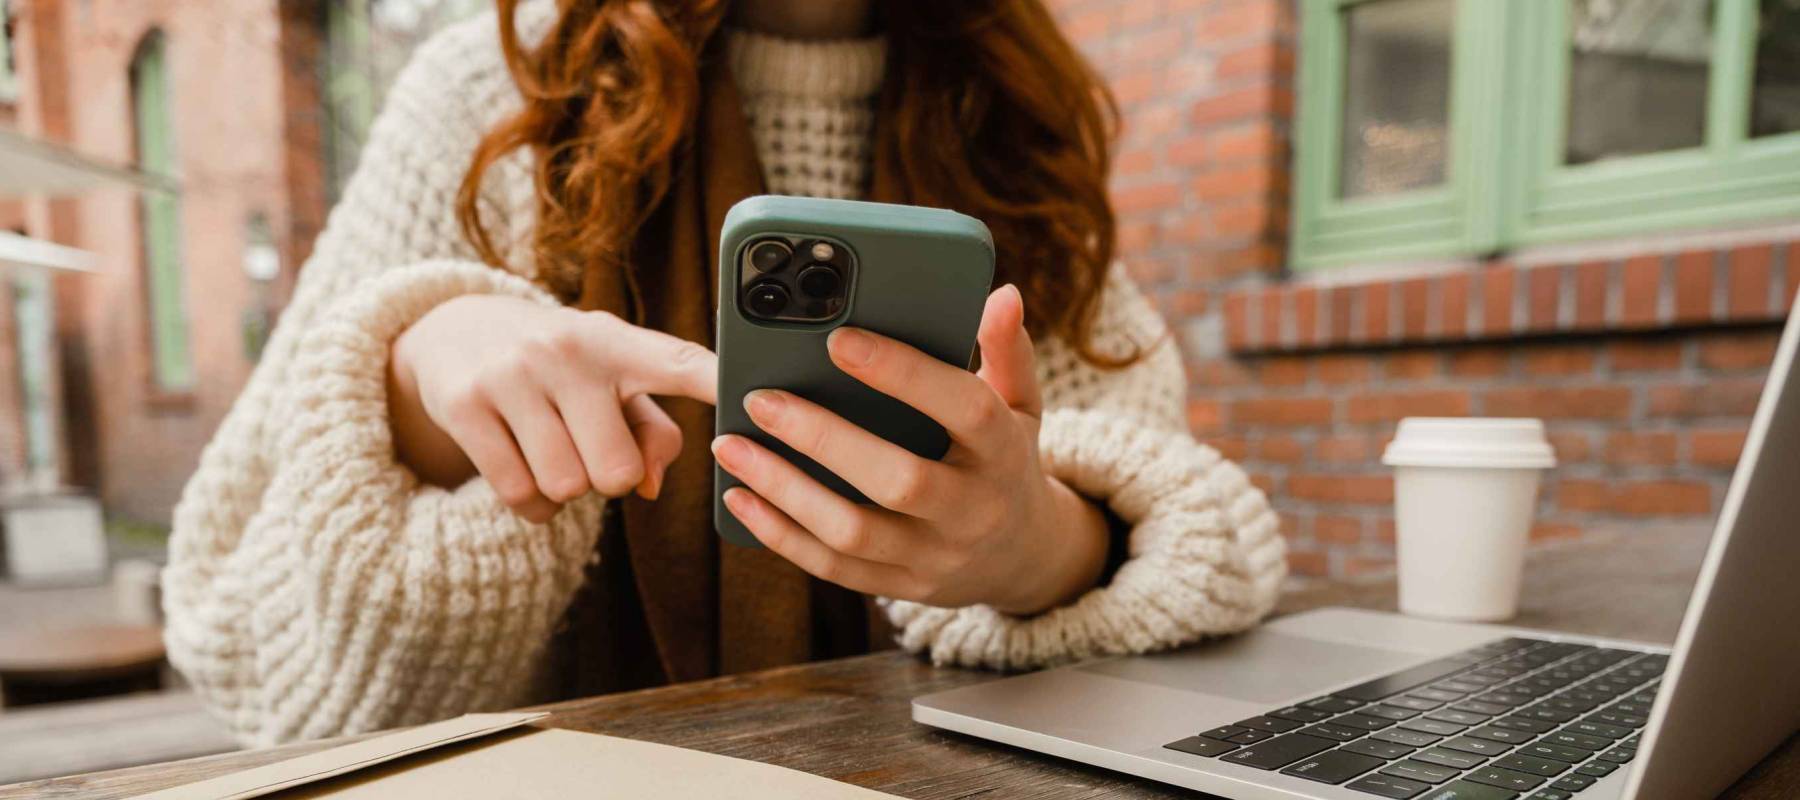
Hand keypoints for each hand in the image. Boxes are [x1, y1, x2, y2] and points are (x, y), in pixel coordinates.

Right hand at [388, 295, 715, 522]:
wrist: (457, 331)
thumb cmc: (565, 370)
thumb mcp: (614, 382)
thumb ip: (654, 432)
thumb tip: (649, 487)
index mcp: (619, 343)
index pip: (680, 362)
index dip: (719, 382)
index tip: (754, 394)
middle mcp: (567, 351)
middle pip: (617, 472)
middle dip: (610, 479)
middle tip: (589, 446)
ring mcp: (512, 375)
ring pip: (566, 487)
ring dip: (567, 490)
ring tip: (554, 451)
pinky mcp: (465, 405)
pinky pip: (520, 495)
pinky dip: (533, 504)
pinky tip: (526, 468)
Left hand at [711, 285, 1110, 614]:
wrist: (1021, 557)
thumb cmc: (1003, 458)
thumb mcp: (1020, 405)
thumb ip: (1005, 351)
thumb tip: (1001, 295)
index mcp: (1005, 452)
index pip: (965, 410)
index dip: (905, 374)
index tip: (840, 338)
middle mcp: (973, 510)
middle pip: (900, 480)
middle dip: (824, 438)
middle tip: (761, 399)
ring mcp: (934, 556)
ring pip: (853, 531)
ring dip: (785, 489)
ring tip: (730, 445)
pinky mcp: (899, 585)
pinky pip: (832, 566)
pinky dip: (780, 533)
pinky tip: (740, 495)